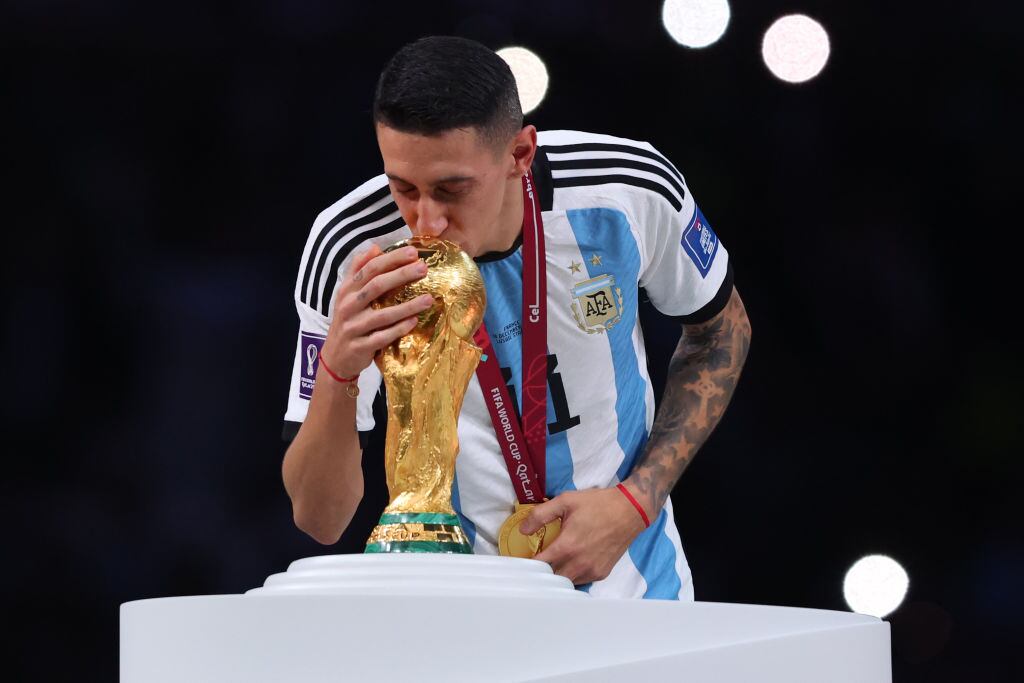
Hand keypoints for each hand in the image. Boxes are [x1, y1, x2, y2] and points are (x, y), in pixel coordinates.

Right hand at [319, 244, 433, 377]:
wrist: (335, 357)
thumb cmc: (348, 321)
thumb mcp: (347, 294)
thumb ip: (359, 270)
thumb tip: (375, 247)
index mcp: (347, 290)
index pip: (369, 268)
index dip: (391, 259)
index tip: (413, 252)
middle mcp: (348, 306)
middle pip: (376, 286)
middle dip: (402, 275)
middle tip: (423, 268)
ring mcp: (353, 327)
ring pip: (383, 314)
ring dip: (408, 306)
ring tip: (429, 298)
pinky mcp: (360, 346)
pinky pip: (382, 337)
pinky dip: (399, 329)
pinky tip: (415, 321)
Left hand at [521, 484, 649, 584]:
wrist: (630, 511)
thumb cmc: (597, 504)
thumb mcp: (566, 501)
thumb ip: (541, 515)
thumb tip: (523, 530)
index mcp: (566, 546)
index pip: (539, 565)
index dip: (527, 564)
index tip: (522, 561)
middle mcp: (578, 563)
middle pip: (551, 577)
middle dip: (542, 571)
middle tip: (539, 560)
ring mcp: (591, 571)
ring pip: (566, 581)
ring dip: (558, 574)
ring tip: (555, 561)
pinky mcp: (602, 573)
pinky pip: (581, 580)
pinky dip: (573, 575)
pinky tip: (572, 562)